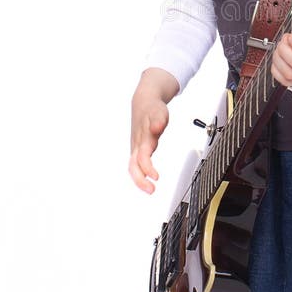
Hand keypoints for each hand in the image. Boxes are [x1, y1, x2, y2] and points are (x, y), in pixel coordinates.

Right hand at [129, 68, 178, 193]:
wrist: (143, 100)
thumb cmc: (151, 108)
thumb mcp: (158, 112)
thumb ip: (158, 121)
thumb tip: (156, 128)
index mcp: (142, 138)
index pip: (142, 158)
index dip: (147, 168)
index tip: (156, 177)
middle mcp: (138, 144)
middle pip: (133, 166)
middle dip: (140, 181)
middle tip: (151, 190)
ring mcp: (137, 146)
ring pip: (134, 165)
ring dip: (140, 178)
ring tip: (150, 188)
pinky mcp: (139, 147)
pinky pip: (138, 162)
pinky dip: (142, 171)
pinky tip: (149, 177)